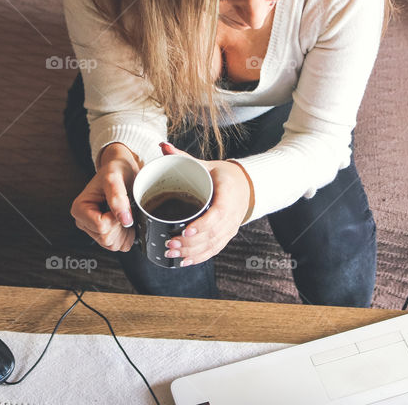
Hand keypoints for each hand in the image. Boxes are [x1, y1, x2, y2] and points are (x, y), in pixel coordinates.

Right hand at [70, 143, 138, 251]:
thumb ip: (118, 197)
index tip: (119, 203)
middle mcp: (84, 222)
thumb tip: (125, 220)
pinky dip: (128, 235)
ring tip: (124, 211)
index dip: (115, 217)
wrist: (123, 170)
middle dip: (120, 224)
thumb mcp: (115, 177)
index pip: (101, 226)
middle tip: (123, 205)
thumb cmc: (116, 170)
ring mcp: (94, 231)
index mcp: (79, 209)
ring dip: (125, 230)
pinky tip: (126, 219)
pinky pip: (119, 246)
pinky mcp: (106, 235)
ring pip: (113, 245)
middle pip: (107, 238)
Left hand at [160, 141, 252, 266]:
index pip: (219, 213)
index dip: (204, 224)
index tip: (186, 230)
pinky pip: (214, 250)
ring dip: (192, 252)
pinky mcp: (226, 235)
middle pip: (213, 234)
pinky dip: (200, 257)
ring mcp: (231, 227)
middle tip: (169, 243)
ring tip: (172, 253)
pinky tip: (184, 262)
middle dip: (191, 242)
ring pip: (213, 244)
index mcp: (229, 194)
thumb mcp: (207, 165)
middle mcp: (233, 214)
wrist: (244, 186)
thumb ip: (184, 157)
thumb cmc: (223, 175)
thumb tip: (163, 146)